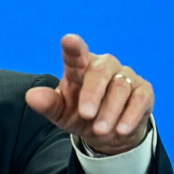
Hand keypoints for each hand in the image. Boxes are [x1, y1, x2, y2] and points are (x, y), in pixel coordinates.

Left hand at [25, 34, 153, 154]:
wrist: (106, 133)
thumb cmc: (78, 115)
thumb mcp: (60, 113)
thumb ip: (47, 104)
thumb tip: (31, 96)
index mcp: (79, 66)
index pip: (75, 53)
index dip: (73, 46)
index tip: (69, 40)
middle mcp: (104, 65)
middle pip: (100, 72)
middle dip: (93, 94)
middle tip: (86, 115)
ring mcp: (125, 76)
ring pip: (120, 88)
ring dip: (110, 111)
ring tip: (100, 131)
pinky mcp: (143, 90)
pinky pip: (139, 99)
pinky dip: (130, 115)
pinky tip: (121, 130)